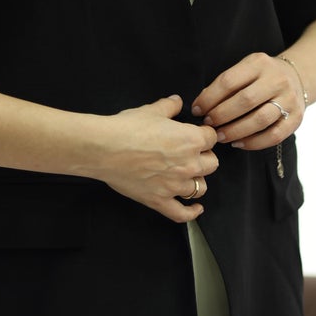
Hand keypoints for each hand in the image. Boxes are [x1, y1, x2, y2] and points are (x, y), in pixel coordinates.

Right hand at [97, 95, 218, 221]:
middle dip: (204, 158)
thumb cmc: (127, 129)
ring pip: (200, 187)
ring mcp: (175, 185)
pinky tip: (196, 208)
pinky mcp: (160, 200)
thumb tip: (176, 102)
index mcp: (191, 140)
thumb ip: (169, 107)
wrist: (104, 149)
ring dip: (196, 181)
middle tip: (191, 154)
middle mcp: (189, 164)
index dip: (204, 135)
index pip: (211, 138)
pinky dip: (191, 213)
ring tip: (187, 176)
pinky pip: (182, 213)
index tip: (197, 135)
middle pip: (211, 164)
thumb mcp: (151, 110)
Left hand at [192, 53, 304, 151]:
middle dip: (221, 115)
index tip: (197, 110)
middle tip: (208, 125)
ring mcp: (289, 99)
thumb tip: (201, 105)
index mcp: (259, 63)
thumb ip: (226, 84)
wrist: (297, 78)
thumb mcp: (245, 69)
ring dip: (235, 131)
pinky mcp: (296, 119)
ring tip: (220, 136)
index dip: (209, 98)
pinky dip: (253, 143)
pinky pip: (273, 136)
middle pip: (245, 101)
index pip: (229, 81)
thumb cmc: (261, 77)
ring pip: (260, 119)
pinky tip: (238, 143)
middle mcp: (277, 80)